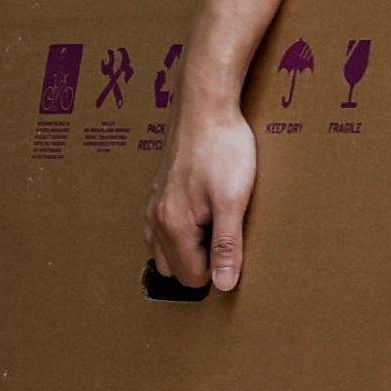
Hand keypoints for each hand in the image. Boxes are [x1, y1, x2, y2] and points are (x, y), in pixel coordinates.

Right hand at [148, 104, 259, 293]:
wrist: (204, 107)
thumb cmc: (221, 149)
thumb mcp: (232, 201)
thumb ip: (228, 246)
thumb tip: (224, 284)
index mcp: (172, 226)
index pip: (192, 277)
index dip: (219, 270)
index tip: (237, 247)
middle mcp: (156, 219)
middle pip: (175, 268)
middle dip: (202, 263)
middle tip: (228, 238)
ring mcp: (154, 205)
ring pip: (165, 250)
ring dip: (189, 249)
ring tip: (216, 228)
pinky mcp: (159, 192)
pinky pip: (162, 229)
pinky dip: (181, 232)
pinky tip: (203, 215)